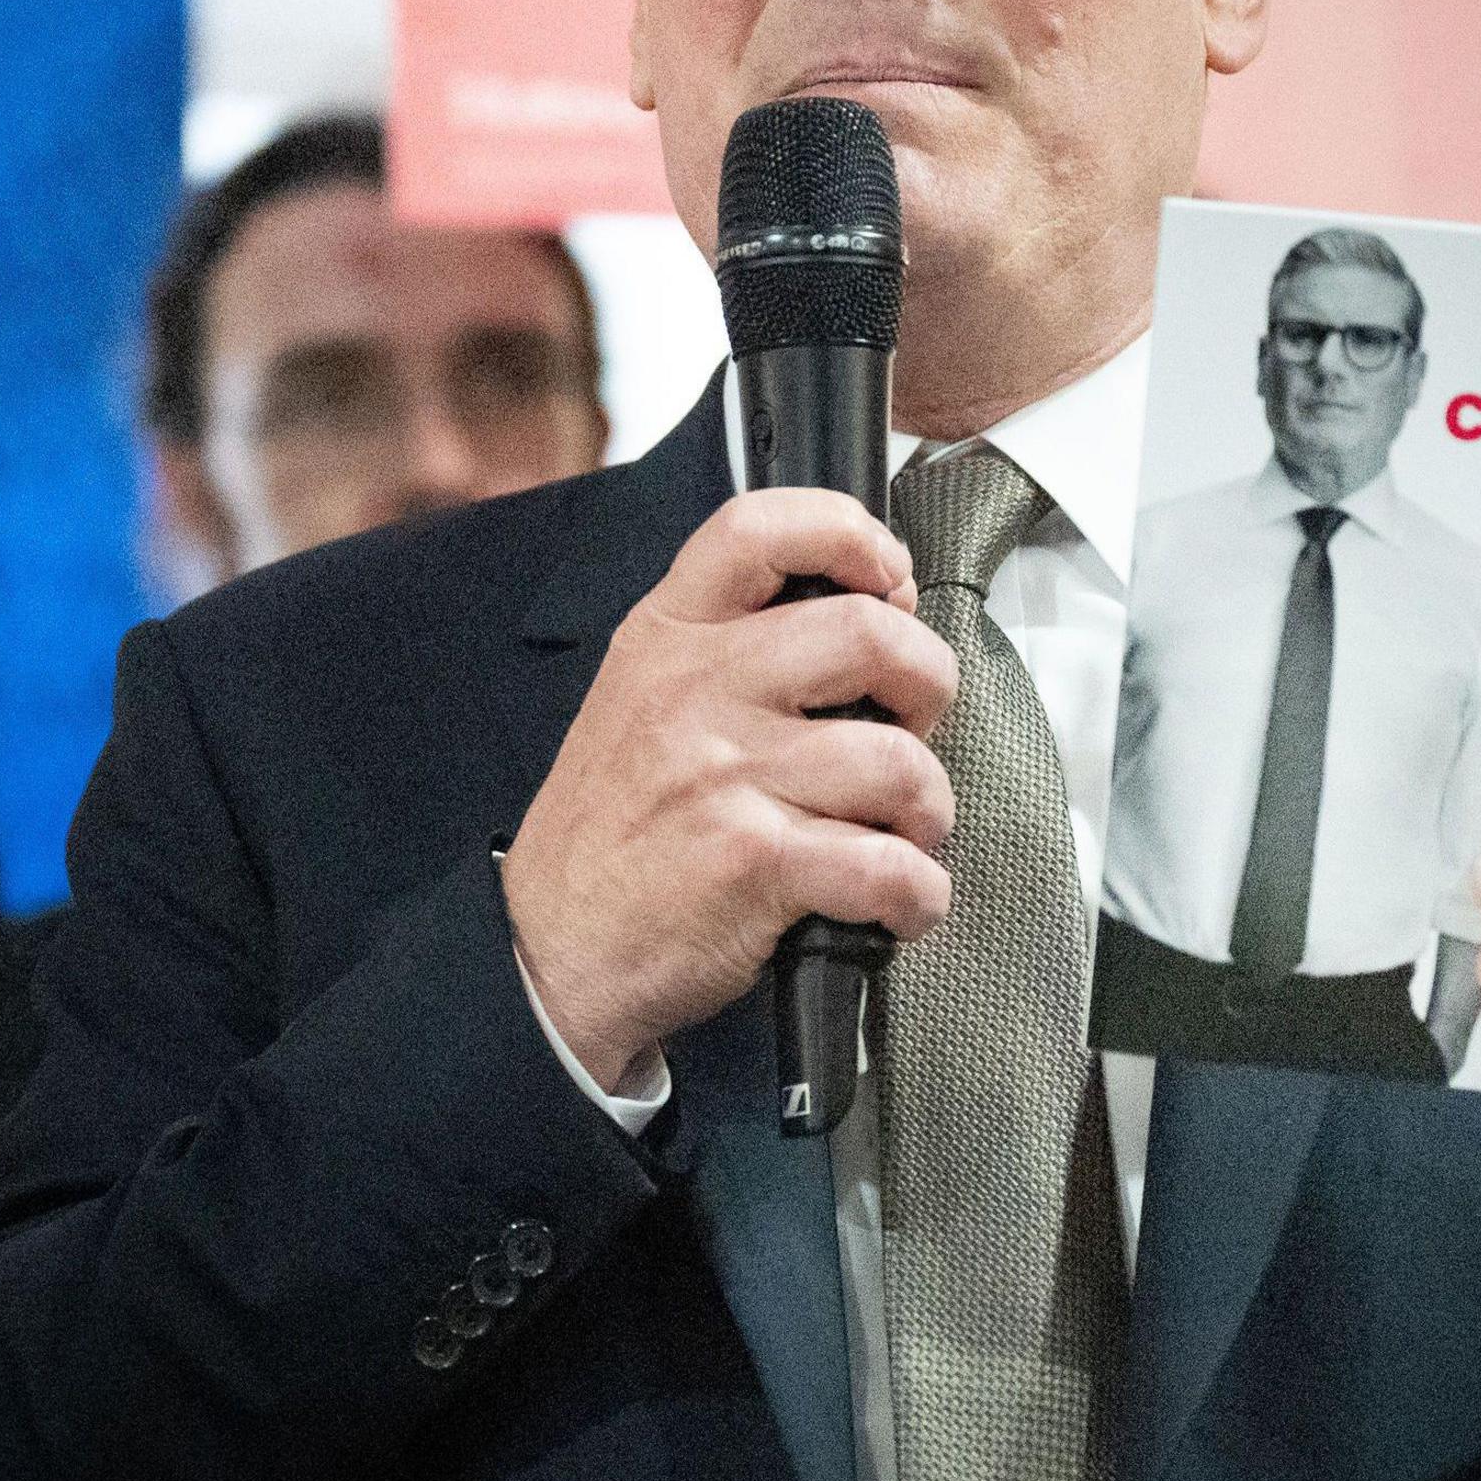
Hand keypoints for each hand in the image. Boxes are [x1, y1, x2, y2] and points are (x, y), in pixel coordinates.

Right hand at [502, 489, 958, 1090]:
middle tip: (912, 729)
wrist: (552, 953)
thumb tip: (866, 613)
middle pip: (871, 635)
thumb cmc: (611, 831)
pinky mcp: (755, 863)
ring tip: (902, 834)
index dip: (853, 535)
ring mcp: (726, 776)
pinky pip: (889, 867)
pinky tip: (898, 903)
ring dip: (928, 810)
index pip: (762, 526)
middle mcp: (696, 692)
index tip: (891, 581)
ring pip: (899, 763)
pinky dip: (918, 894)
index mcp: (668, 637)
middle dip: (928, 685)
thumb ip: (728, 645)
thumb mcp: (638, 697)